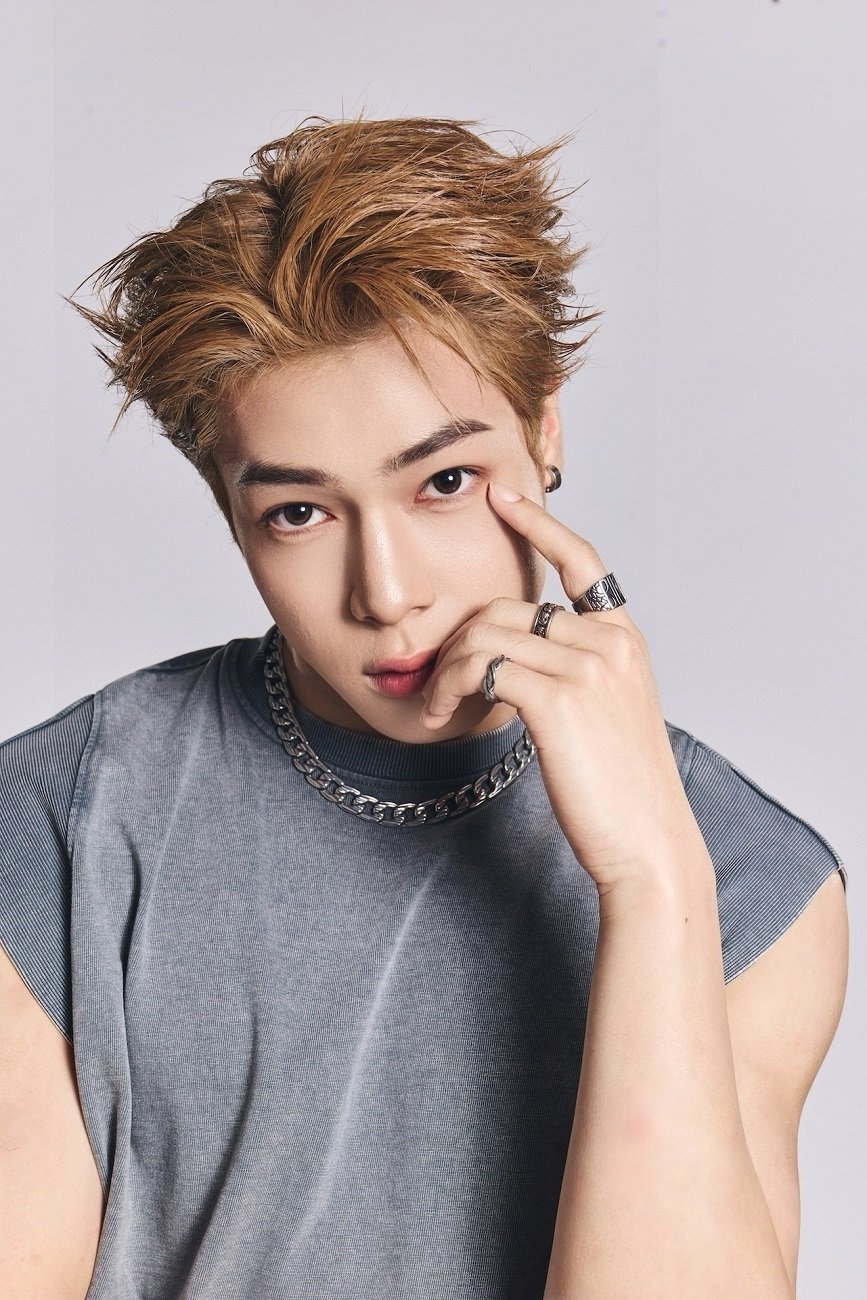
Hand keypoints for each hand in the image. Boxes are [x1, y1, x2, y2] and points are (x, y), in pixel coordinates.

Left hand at [420, 481, 701, 893]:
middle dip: (458, 642)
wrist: (648, 845)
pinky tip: (439, 717)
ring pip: (485, 633)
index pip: (581, 558)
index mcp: (625, 638)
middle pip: (506, 606)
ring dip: (445, 670)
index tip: (501, 499)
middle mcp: (611, 641)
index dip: (539, 523)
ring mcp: (588, 666)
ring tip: (434, 708)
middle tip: (435, 684)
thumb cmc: (620, 791)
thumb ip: (574, 672)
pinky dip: (447, 688)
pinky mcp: (559, 699)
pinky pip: (481, 667)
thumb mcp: (608, 716)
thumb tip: (512, 656)